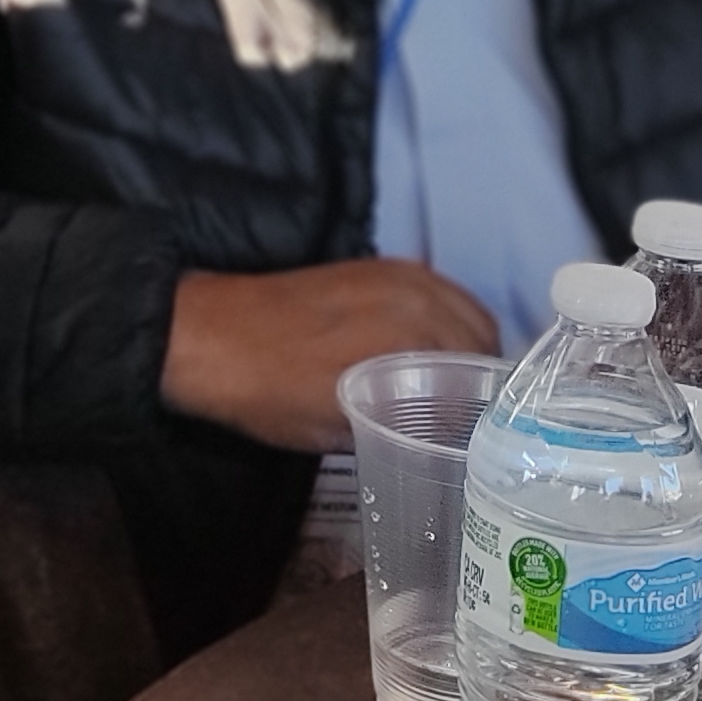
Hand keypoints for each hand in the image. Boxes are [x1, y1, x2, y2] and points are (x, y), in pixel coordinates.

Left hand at [159, 259, 502, 452]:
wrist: (212, 337)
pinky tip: (433, 346)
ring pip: (467, 313)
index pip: (484, 378)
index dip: (489, 412)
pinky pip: (440, 290)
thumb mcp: (339, 430)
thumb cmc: (267, 391)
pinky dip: (450, 317)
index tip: (484, 435)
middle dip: (484, 379)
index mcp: (410, 340)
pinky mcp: (379, 265)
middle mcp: (414, 297)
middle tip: (473, 415)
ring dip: (472, 346)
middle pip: (484, 342)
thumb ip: (401, 425)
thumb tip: (439, 436)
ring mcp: (398, 274)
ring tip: (457, 385)